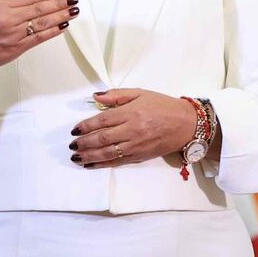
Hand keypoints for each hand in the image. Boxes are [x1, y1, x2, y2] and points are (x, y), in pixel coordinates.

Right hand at [0, 0, 78, 79]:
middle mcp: (7, 18)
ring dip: (61, 16)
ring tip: (73, 10)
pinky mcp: (16, 49)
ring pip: (42, 23)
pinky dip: (52, 32)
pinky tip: (63, 26)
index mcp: (0, 4)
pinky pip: (38, 38)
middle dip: (59, 3)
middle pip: (39, 9)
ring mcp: (13, 35)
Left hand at [69, 89, 196, 168]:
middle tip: (72, 145)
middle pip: (102, 138)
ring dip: (89, 156)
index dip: (86, 126)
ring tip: (76, 157)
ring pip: (107, 153)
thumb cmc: (162, 105)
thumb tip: (95, 97)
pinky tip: (91, 165)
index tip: (74, 130)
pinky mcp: (140, 157)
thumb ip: (117, 95)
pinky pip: (118, 162)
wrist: (185, 124)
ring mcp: (135, 146)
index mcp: (130, 112)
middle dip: (84, 142)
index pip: (102, 120)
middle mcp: (131, 130)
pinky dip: (102, 164)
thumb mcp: (140, 93)